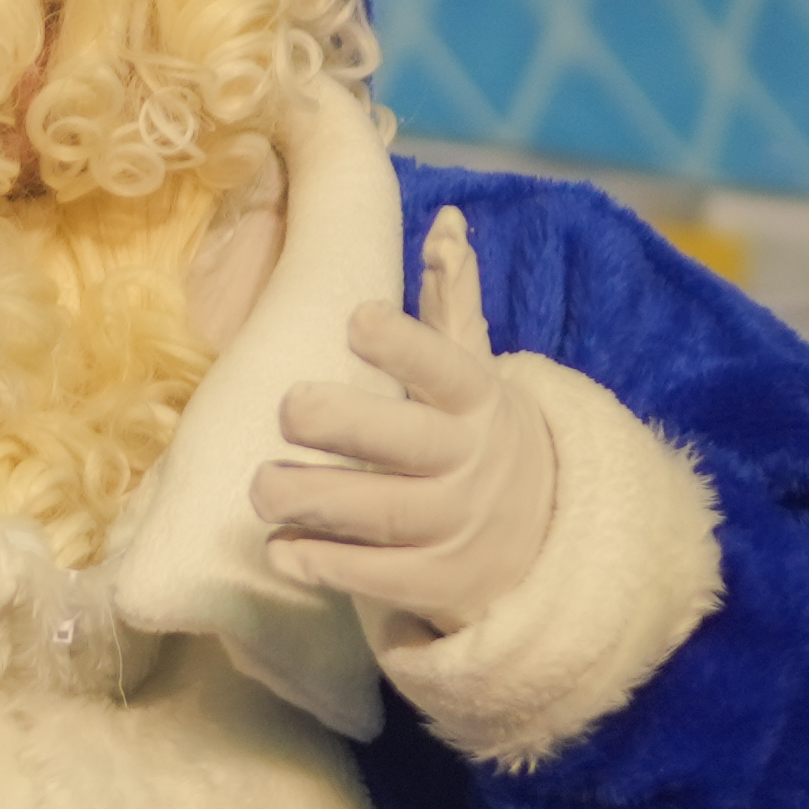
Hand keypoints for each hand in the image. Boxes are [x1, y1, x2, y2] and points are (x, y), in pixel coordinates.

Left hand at [254, 207, 557, 641]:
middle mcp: (470, 463)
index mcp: (478, 402)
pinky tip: (282, 550)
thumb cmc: (479, 438)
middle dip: (350, 425)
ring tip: (262, 486)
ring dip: (320, 502)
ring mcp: (456, 527)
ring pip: (386, 515)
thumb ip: (454, 302)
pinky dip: (329, 565)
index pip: (446, 368)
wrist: (545, 539)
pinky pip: (381, 577)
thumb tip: (446, 224)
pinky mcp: (439, 584)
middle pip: (411, 443)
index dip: (406, 346)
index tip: (356, 318)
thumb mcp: (477, 372)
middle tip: (288, 408)